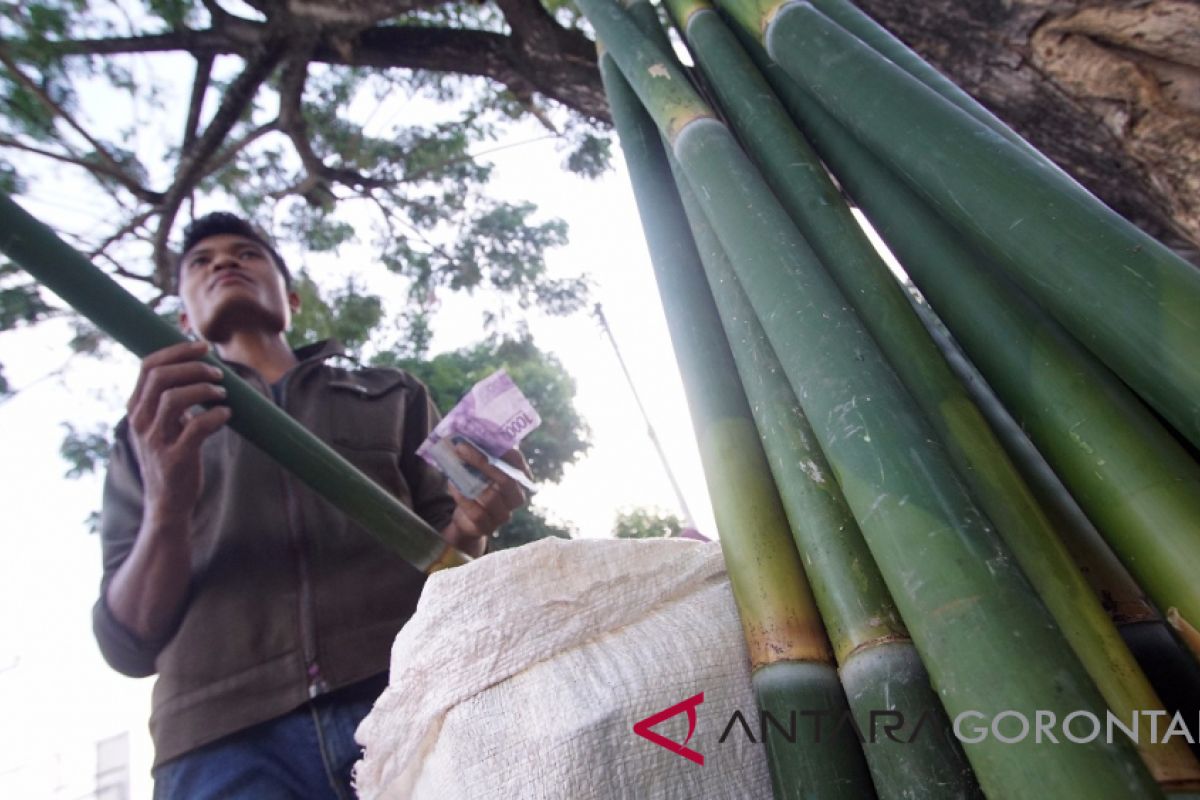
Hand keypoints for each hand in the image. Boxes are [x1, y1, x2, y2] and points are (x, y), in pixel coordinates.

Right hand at [126, 340, 230, 525]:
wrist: (167, 502)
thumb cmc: (172, 456)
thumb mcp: (164, 424)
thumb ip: (172, 398)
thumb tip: (200, 366)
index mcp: (136, 409)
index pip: (148, 366)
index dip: (177, 350)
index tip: (203, 346)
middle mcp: (140, 422)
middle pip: (161, 376)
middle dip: (194, 367)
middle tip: (218, 373)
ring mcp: (155, 441)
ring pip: (175, 398)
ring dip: (204, 389)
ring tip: (222, 394)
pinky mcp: (175, 458)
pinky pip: (196, 428)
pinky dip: (216, 416)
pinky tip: (227, 415)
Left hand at [443, 443, 530, 547]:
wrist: (467, 520)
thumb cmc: (477, 487)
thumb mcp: (481, 470)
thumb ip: (483, 454)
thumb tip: (470, 430)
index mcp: (518, 480)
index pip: (518, 463)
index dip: (505, 450)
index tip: (485, 437)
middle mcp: (515, 498)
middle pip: (506, 480)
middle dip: (482, 462)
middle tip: (461, 447)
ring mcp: (503, 515)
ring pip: (491, 498)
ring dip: (470, 481)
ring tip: (454, 467)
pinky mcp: (487, 528)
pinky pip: (477, 513)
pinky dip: (463, 498)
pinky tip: (453, 486)